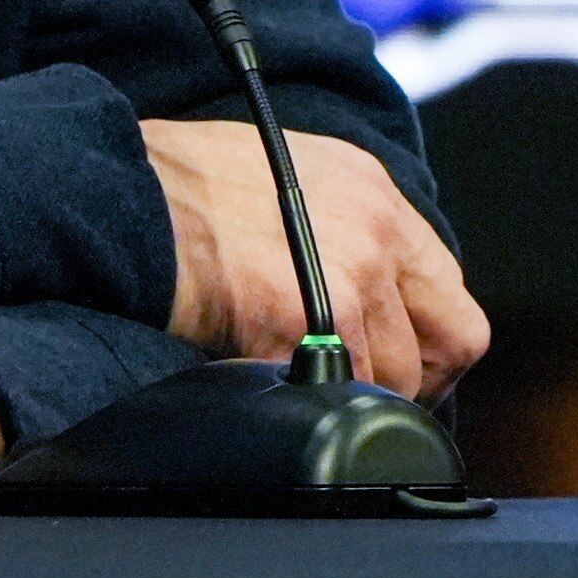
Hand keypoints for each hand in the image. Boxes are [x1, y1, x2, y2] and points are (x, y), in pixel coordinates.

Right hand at [141, 117, 489, 401]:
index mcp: (374, 192)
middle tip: (372, 392)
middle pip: (454, 338)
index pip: (448, 287)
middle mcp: (378, 230)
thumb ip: (335, 225)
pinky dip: (318, 403)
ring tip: (307, 385)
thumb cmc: (179, 186)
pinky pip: (347, 394)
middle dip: (417, 377)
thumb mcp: (283, 174)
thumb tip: (356, 289)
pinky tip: (278, 386)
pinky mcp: (311, 322)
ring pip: (398, 378)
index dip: (426, 337)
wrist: (122, 196)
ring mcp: (351, 278)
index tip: (397, 360)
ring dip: (359, 394)